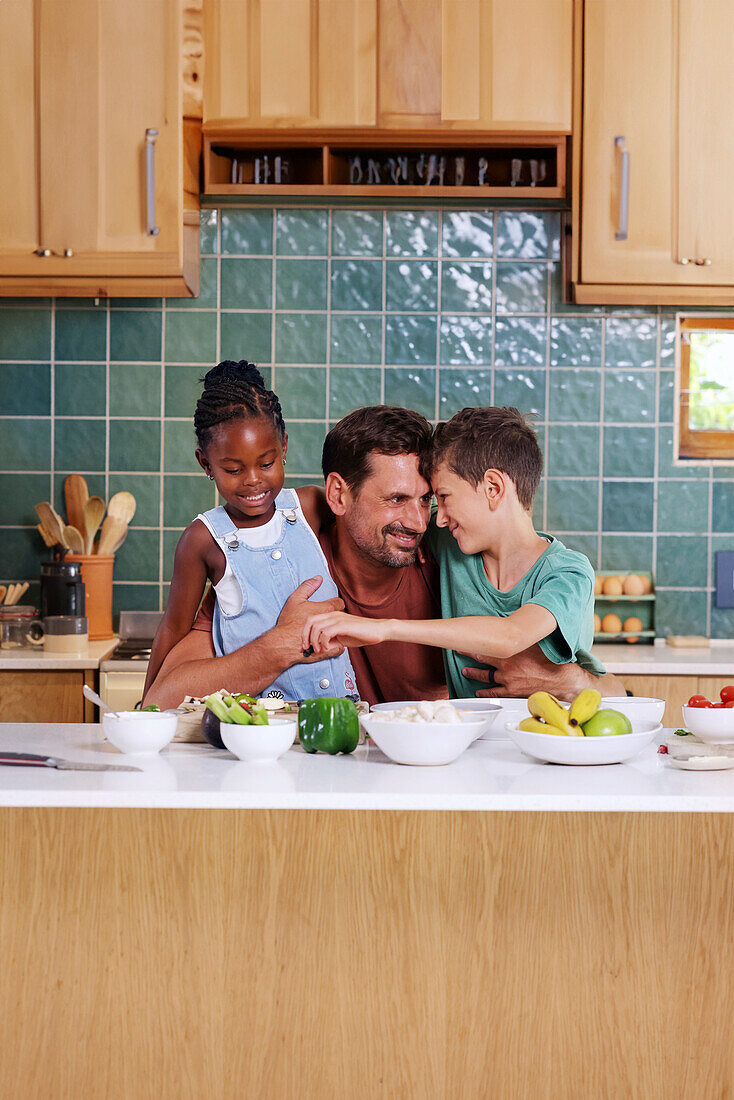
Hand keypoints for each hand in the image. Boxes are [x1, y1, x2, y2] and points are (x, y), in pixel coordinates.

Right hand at [276, 577, 344, 663]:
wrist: (283, 643)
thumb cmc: (289, 621)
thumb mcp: (295, 599)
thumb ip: (307, 586)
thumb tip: (319, 578)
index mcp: (326, 608)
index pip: (340, 603)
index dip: (335, 604)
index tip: (329, 607)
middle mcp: (331, 622)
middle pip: (341, 617)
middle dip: (335, 617)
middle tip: (327, 619)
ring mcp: (331, 636)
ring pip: (341, 632)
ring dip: (336, 631)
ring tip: (328, 632)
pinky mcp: (330, 650)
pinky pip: (340, 648)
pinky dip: (336, 646)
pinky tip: (329, 644)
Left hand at [302, 611, 389, 653]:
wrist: (378, 631)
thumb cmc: (361, 635)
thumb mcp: (341, 639)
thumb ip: (329, 642)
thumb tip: (317, 649)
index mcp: (331, 616)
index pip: (311, 621)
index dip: (304, 634)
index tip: (304, 647)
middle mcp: (333, 615)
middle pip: (310, 622)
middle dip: (305, 637)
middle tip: (307, 649)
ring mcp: (338, 618)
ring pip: (316, 627)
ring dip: (315, 641)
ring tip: (319, 650)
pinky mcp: (343, 624)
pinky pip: (326, 632)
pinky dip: (323, 642)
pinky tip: (327, 648)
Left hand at [461, 644, 590, 701]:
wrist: (559, 679)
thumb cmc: (548, 659)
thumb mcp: (533, 642)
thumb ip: (521, 636)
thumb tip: (515, 624)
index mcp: (509, 651)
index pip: (485, 645)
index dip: (472, 642)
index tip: (463, 638)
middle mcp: (505, 665)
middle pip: (482, 659)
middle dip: (469, 655)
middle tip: (459, 652)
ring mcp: (507, 679)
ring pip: (485, 676)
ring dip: (474, 674)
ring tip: (465, 671)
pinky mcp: (512, 691)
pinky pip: (494, 692)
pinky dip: (484, 692)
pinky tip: (478, 691)